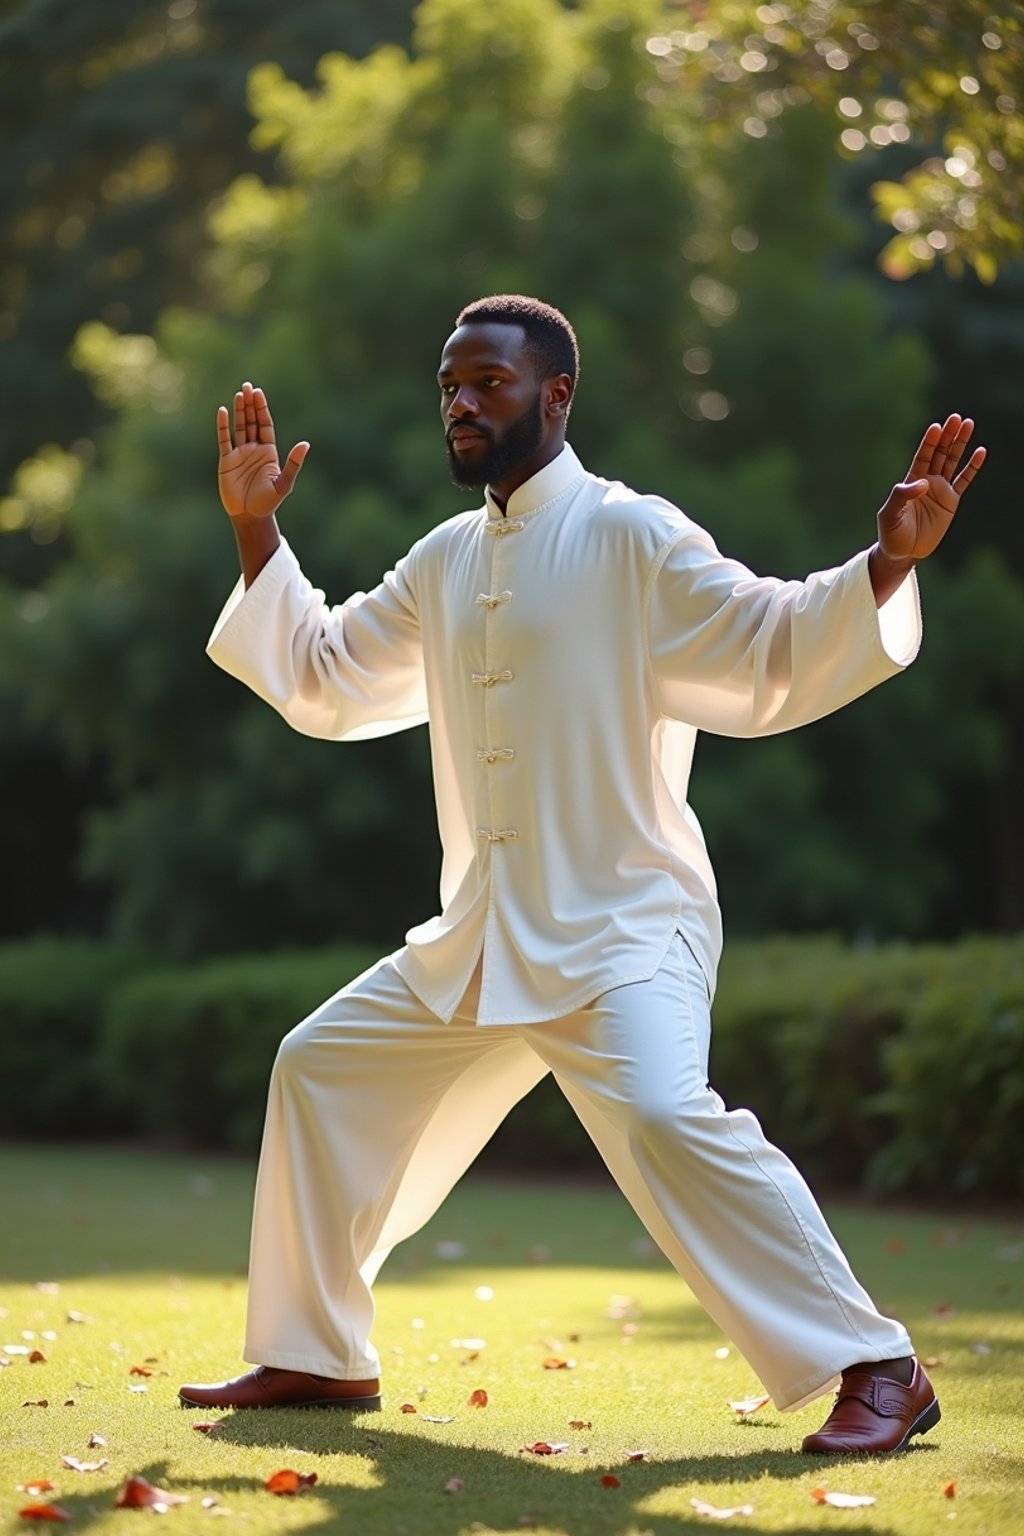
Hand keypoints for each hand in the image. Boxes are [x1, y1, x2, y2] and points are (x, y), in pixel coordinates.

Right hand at [216, 381, 308, 520]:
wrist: (249, 516)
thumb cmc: (268, 502)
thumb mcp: (284, 483)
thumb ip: (293, 464)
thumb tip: (305, 444)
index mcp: (269, 452)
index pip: (265, 425)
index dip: (262, 409)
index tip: (259, 393)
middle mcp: (254, 449)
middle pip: (252, 421)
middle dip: (250, 404)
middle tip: (248, 386)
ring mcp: (240, 454)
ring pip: (239, 427)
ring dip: (238, 411)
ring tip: (239, 394)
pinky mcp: (226, 461)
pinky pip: (224, 439)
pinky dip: (223, 426)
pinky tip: (222, 411)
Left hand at [876, 413, 985, 562]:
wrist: (903, 552)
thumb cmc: (891, 533)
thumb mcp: (890, 514)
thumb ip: (902, 496)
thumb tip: (923, 483)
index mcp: (911, 481)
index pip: (923, 456)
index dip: (929, 442)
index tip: (936, 427)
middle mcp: (927, 481)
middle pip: (940, 453)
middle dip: (947, 436)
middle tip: (956, 418)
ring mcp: (940, 490)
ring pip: (952, 462)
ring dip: (960, 444)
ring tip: (968, 424)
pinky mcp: (951, 502)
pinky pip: (964, 481)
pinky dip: (972, 467)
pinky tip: (980, 452)